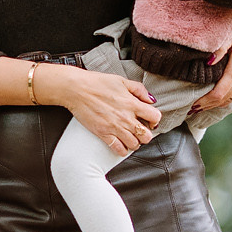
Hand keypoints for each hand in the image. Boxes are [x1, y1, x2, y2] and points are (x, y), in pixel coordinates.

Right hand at [45, 63, 162, 156]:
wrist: (77, 89)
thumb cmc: (97, 83)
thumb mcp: (121, 80)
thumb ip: (139, 90)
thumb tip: (151, 99)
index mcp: (132, 103)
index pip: (155, 117)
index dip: (154, 120)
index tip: (149, 120)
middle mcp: (126, 118)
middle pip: (146, 136)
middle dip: (146, 135)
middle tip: (140, 131)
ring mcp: (115, 127)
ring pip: (134, 145)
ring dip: (134, 143)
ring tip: (130, 138)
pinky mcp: (103, 134)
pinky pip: (118, 149)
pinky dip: (122, 150)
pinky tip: (121, 145)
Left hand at [191, 6, 231, 114]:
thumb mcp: (230, 37)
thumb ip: (218, 50)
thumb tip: (208, 63)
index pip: (218, 94)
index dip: (204, 102)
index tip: (192, 105)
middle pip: (222, 100)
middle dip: (207, 105)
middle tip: (192, 109)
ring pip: (230, 99)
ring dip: (215, 104)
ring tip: (201, 106)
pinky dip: (225, 98)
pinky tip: (215, 99)